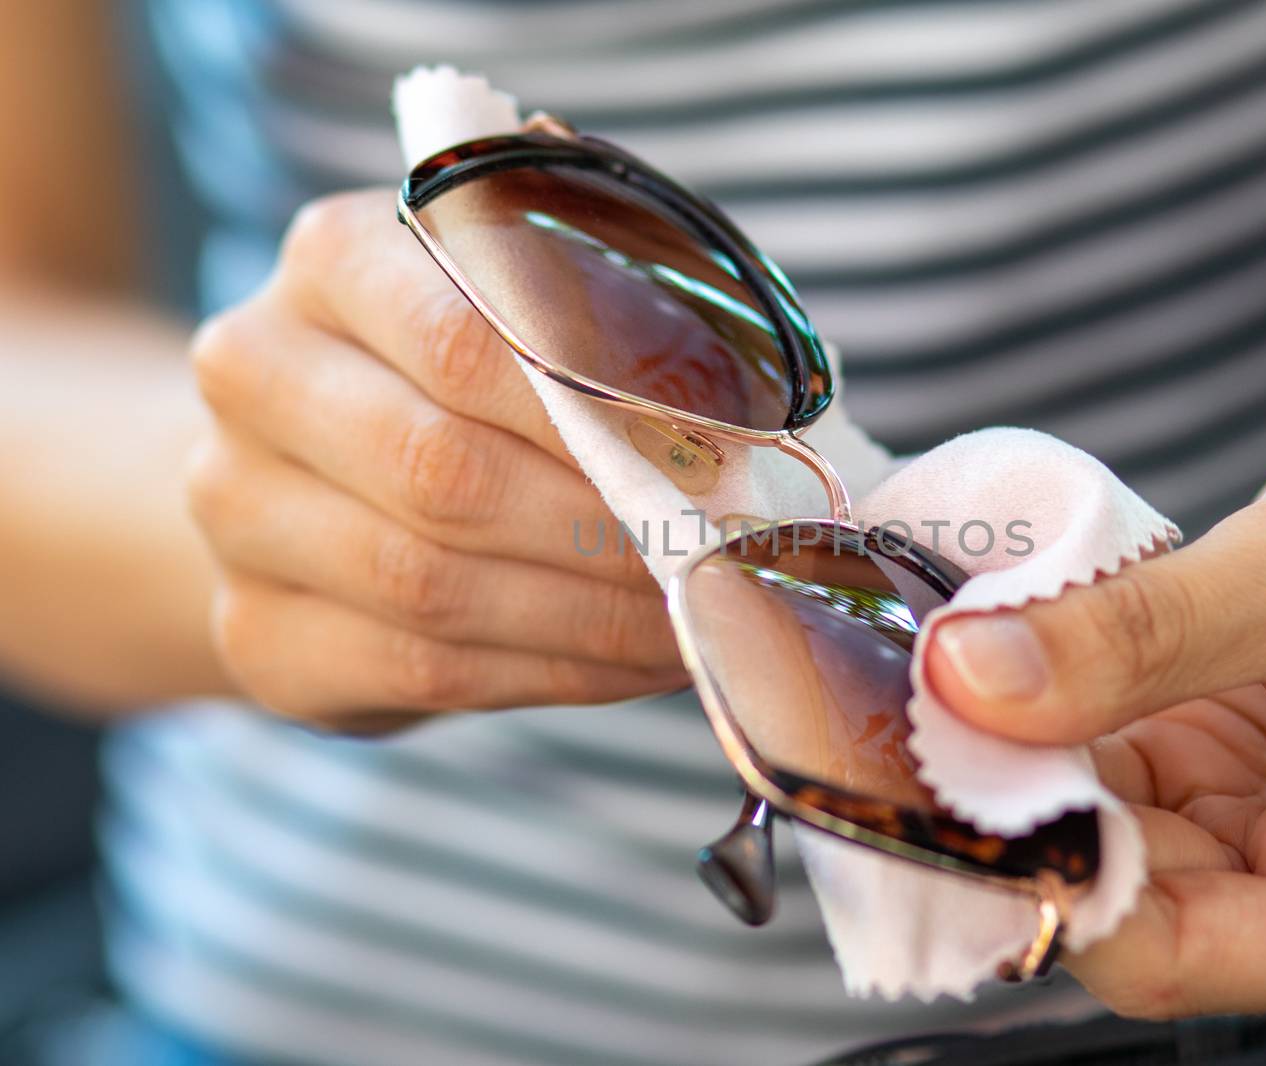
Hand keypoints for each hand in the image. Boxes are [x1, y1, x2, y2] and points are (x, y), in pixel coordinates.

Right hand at [188, 190, 686, 732]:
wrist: (309, 462)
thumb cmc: (466, 371)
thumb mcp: (529, 302)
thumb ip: (616, 327)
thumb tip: (743, 411)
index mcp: (335, 259)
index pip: (467, 339)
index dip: (604, 410)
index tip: (724, 459)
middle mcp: (256, 373)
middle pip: (443, 470)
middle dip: (609, 525)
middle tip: (725, 556)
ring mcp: (234, 510)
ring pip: (431, 584)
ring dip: (596, 615)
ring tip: (703, 617)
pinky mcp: (255, 631)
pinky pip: (423, 669)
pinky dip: (558, 673)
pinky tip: (639, 662)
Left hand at [927, 330, 1265, 1023]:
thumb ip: (1135, 638)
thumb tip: (965, 681)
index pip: (1170, 955)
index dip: (1050, 879)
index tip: (948, 776)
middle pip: (1122, 900)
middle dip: (1021, 813)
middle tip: (915, 714)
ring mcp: (1265, 836)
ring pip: (1100, 834)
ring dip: (1023, 761)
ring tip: (947, 673)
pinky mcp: (1222, 772)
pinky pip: (1108, 771)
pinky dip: (1050, 720)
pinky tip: (998, 660)